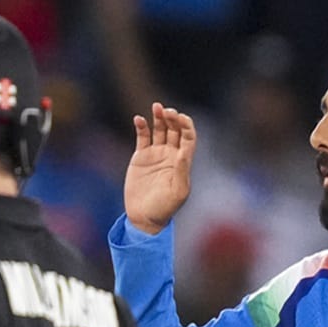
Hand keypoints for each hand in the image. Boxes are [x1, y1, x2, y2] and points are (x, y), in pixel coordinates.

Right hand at [123, 102, 195, 234]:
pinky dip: (141, 126)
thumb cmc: (165, 208)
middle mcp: (171, 154)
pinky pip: (142, 136)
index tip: (180, 117)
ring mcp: (155, 154)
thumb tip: (183, 151)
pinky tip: (138, 119)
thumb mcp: (178, 192)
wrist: (144, 217)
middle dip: (172, 118)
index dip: (186, 125)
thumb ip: (181, 171)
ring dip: (159, 117)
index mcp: (183, 161)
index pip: (188, 136)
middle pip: (174, 129)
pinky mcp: (141, 157)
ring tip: (156, 107)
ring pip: (159, 129)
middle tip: (167, 111)